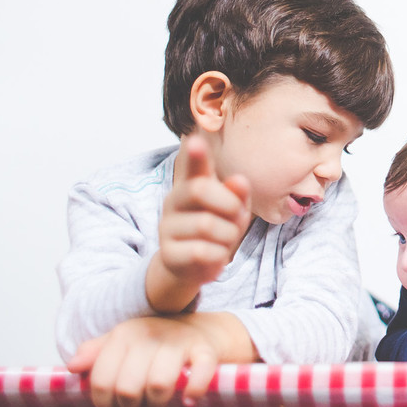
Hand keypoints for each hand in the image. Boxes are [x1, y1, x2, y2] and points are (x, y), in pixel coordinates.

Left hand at [67, 314, 229, 406]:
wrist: (198, 329)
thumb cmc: (153, 343)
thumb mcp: (121, 343)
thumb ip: (95, 353)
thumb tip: (73, 367)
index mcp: (124, 334)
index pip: (100, 379)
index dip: (103, 402)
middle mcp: (150, 334)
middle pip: (127, 387)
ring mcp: (179, 341)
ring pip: (158, 384)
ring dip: (157, 406)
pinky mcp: (205, 350)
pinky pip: (199, 373)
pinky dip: (193, 392)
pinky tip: (188, 401)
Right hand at [149, 137, 252, 310]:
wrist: (194, 266)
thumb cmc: (218, 229)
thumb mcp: (235, 210)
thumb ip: (238, 195)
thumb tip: (239, 180)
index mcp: (192, 184)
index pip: (193, 165)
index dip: (195, 154)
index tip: (195, 140)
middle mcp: (175, 201)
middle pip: (199, 189)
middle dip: (229, 204)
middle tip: (237, 216)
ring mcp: (167, 226)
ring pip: (205, 224)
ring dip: (228, 235)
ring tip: (227, 240)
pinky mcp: (167, 252)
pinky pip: (200, 251)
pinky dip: (218, 255)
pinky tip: (216, 256)